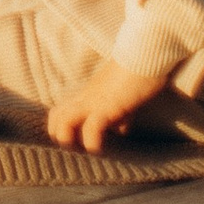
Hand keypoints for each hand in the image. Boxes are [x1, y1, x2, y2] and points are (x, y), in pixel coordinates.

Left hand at [45, 48, 179, 151]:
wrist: (148, 52)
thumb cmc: (141, 71)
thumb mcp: (126, 96)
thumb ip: (121, 113)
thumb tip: (120, 129)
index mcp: (89, 93)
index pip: (62, 111)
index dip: (65, 129)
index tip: (78, 144)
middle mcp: (86, 97)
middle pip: (56, 117)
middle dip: (62, 138)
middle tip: (80, 150)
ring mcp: (94, 100)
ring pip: (63, 123)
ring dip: (69, 141)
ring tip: (86, 150)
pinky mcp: (107, 106)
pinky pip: (91, 129)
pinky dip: (93, 144)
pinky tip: (101, 149)